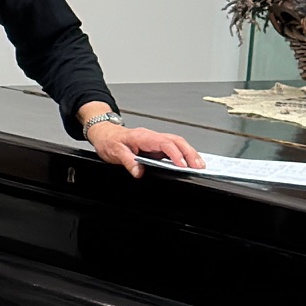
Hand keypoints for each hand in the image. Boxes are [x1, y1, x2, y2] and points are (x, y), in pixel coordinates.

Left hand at [83, 111, 204, 179]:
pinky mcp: (156, 145)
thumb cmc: (110, 141)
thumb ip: (128, 161)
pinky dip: (184, 154)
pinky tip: (190, 161)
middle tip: (199, 166)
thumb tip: (138, 172)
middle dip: (190, 153)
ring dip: (190, 153)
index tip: (182, 165)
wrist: (105, 134)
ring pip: (177, 143)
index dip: (175, 154)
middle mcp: (152, 136)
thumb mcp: (115, 152)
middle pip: (177, 141)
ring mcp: (155, 140)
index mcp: (143, 137)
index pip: (164, 143)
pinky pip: (173, 147)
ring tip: (199, 165)